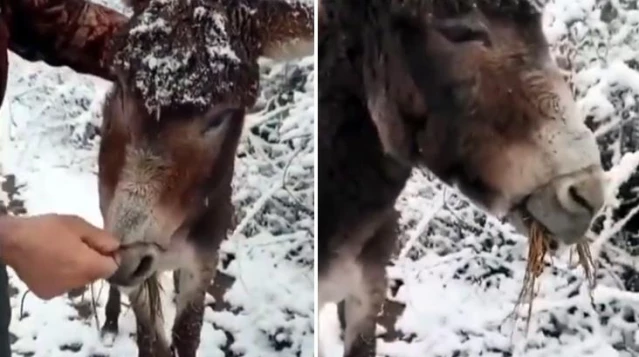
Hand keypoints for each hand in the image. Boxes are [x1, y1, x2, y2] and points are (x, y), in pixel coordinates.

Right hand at [0, 214, 120, 299]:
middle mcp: (77, 284)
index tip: (101, 245)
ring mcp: (61, 291)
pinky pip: (64, 285)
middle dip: (93, 262)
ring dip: (78, 270)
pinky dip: (62, 276)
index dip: (110, 256)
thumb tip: (116, 248)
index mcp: (88, 267)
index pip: (113, 268)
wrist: (11, 242)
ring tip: (62, 253)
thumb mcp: (78, 225)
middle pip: (96, 275)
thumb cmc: (47, 229)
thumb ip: (102, 238)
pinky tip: (51, 263)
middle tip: (79, 246)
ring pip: (80, 281)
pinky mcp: (47, 294)